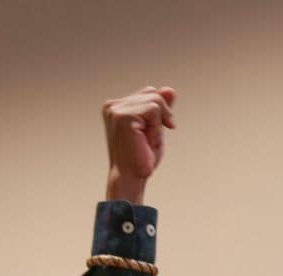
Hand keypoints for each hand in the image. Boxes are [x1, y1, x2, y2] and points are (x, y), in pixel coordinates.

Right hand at [102, 86, 176, 202]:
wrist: (131, 179)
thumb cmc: (141, 159)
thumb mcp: (155, 129)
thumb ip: (161, 109)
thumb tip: (170, 89)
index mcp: (116, 107)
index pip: (148, 93)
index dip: (159, 112)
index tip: (154, 135)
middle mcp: (112, 105)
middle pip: (153, 93)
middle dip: (161, 118)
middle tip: (150, 141)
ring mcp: (115, 109)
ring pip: (155, 101)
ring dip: (158, 125)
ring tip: (147, 142)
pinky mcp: (122, 115)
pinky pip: (153, 110)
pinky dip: (156, 128)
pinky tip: (146, 141)